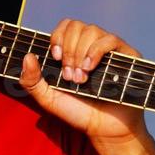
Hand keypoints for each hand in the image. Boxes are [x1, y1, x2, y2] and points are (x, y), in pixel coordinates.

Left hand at [19, 18, 148, 142]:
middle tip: (69, 76)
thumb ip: (31, 81)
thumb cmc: (77, 112)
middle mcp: (91, 45)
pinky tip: (90, 68)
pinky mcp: (126, 54)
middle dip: (68, 50)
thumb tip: (27, 57)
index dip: (57, 37)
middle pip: (76, 25)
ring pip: (91, 31)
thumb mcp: (47, 98)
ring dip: (80, 53)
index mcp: (73, 50)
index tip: (56, 58)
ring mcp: (109, 49)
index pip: (65, 26)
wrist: (104, 128)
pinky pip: (110, 39)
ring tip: (81, 78)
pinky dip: (96, 51)